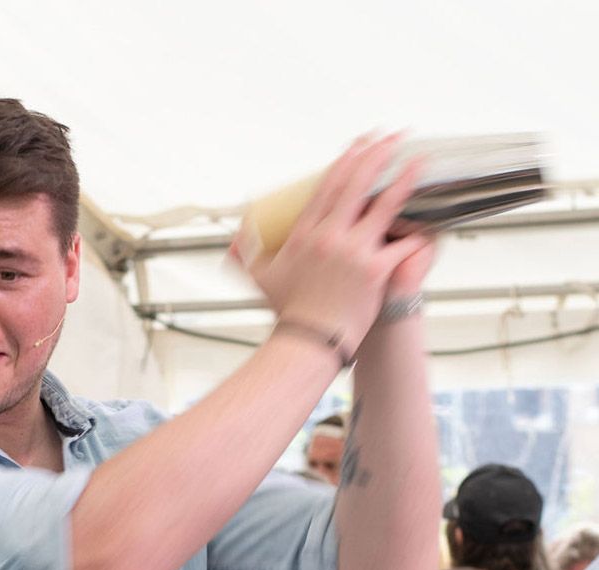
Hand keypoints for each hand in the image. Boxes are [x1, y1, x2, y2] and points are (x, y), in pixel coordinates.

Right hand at [236, 135, 430, 355]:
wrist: (309, 341)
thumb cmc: (288, 312)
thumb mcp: (260, 278)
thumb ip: (244, 256)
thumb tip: (229, 243)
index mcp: (306, 233)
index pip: (330, 185)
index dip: (349, 159)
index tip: (362, 142)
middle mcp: (329, 237)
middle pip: (358, 184)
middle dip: (378, 155)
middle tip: (393, 137)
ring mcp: (353, 252)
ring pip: (385, 206)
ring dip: (404, 179)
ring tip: (419, 161)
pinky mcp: (375, 270)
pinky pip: (403, 245)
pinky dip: (418, 233)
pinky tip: (431, 219)